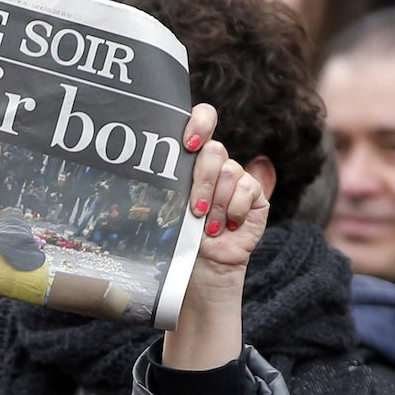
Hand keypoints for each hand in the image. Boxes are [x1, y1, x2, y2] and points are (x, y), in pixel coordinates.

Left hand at [164, 104, 268, 369]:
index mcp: (192, 162)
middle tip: (194, 208)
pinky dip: (234, 211)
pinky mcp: (256, 199)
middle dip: (202, 180)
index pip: (203, 119)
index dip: (199, 121)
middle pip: (214, 150)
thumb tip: (139, 163)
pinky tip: (226, 229)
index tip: (187, 143)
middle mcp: (216, 167)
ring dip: (216, 205)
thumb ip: (166, 182)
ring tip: (207, 228)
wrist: (198, 275)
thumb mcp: (165, 208)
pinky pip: (247, 190)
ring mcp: (237, 181)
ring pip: (229, 171)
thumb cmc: (175, 241)